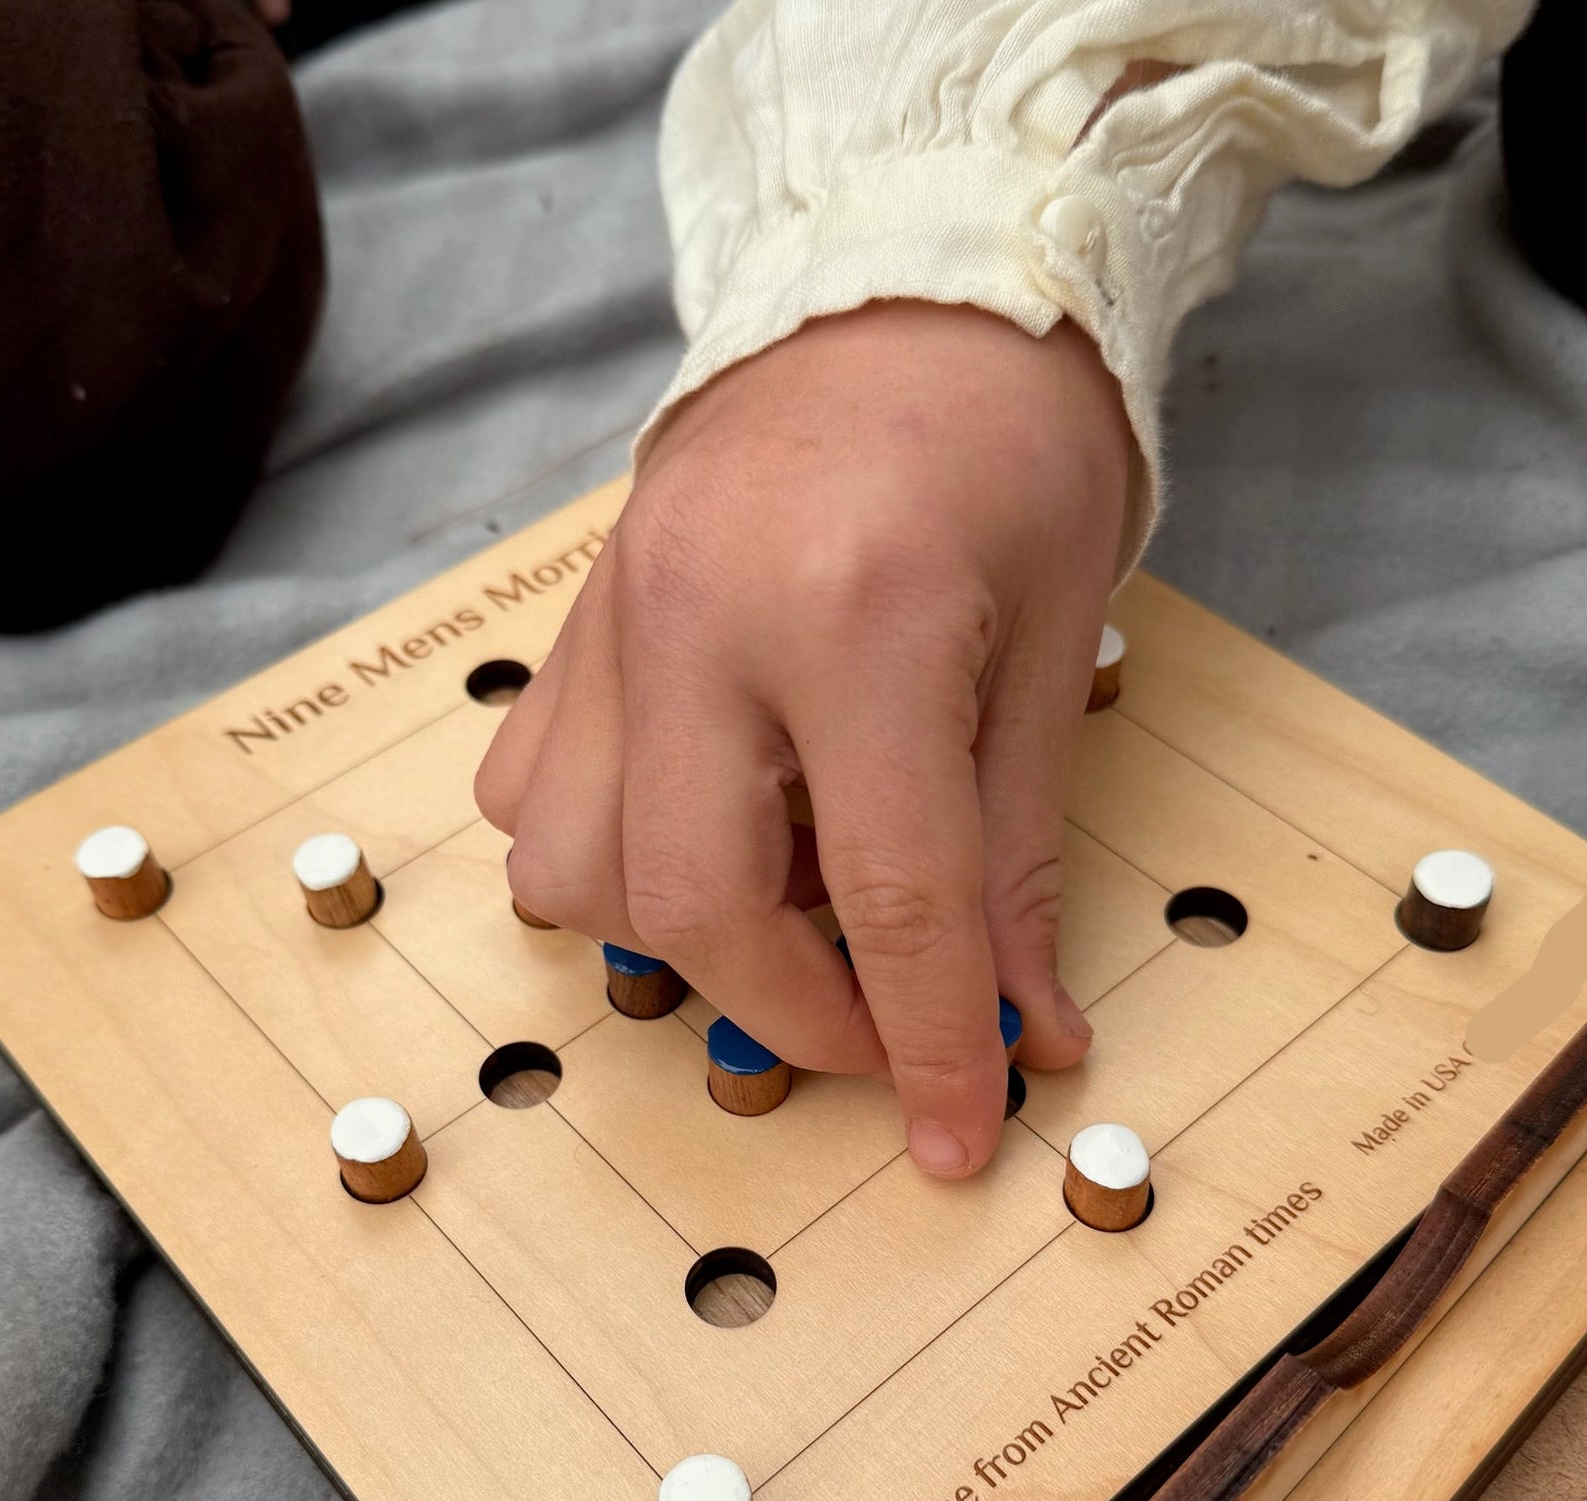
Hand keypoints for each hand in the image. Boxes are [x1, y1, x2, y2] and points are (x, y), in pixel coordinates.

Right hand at [476, 301, 1132, 1176]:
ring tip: (787, 892)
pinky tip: (706, 816)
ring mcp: (615, 617)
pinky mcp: (574, 620)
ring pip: (571, 872)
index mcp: (859, 614)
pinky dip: (607, 853)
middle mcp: (703, 619)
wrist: (901, 280)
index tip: (960, 1134)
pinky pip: (532, 793)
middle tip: (880, 1032)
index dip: (927, 1041)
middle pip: (692, 907)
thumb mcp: (1054, 646)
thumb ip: (1017, 857)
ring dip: (683, 937)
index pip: (890, 894)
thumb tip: (1019, 1029)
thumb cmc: (1009, 447)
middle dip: (793, 1017)